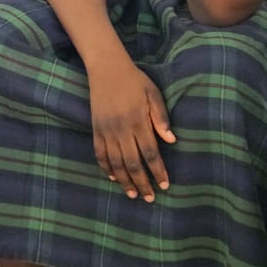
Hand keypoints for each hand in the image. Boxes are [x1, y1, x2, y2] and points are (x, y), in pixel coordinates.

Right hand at [87, 63, 174, 201]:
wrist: (106, 68)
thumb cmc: (134, 80)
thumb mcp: (153, 94)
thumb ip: (161, 117)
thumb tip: (171, 141)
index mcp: (138, 121)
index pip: (150, 153)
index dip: (158, 171)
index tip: (165, 185)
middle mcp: (121, 129)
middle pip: (132, 163)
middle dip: (142, 183)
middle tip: (150, 198)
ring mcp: (106, 130)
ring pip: (115, 162)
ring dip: (125, 180)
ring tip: (133, 194)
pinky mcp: (96, 128)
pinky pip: (99, 153)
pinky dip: (106, 167)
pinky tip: (114, 178)